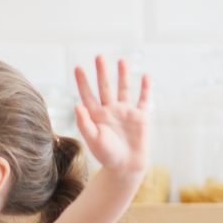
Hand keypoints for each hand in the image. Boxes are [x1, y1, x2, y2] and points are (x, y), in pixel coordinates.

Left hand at [72, 54, 151, 176]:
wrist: (126, 166)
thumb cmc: (106, 155)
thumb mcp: (93, 139)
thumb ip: (84, 122)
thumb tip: (76, 104)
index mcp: (96, 115)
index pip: (87, 94)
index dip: (83, 82)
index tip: (77, 68)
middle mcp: (110, 110)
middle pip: (105, 87)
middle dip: (102, 72)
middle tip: (99, 56)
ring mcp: (125, 112)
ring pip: (124, 89)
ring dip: (123, 75)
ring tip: (121, 60)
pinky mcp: (140, 117)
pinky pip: (143, 100)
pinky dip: (145, 88)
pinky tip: (145, 76)